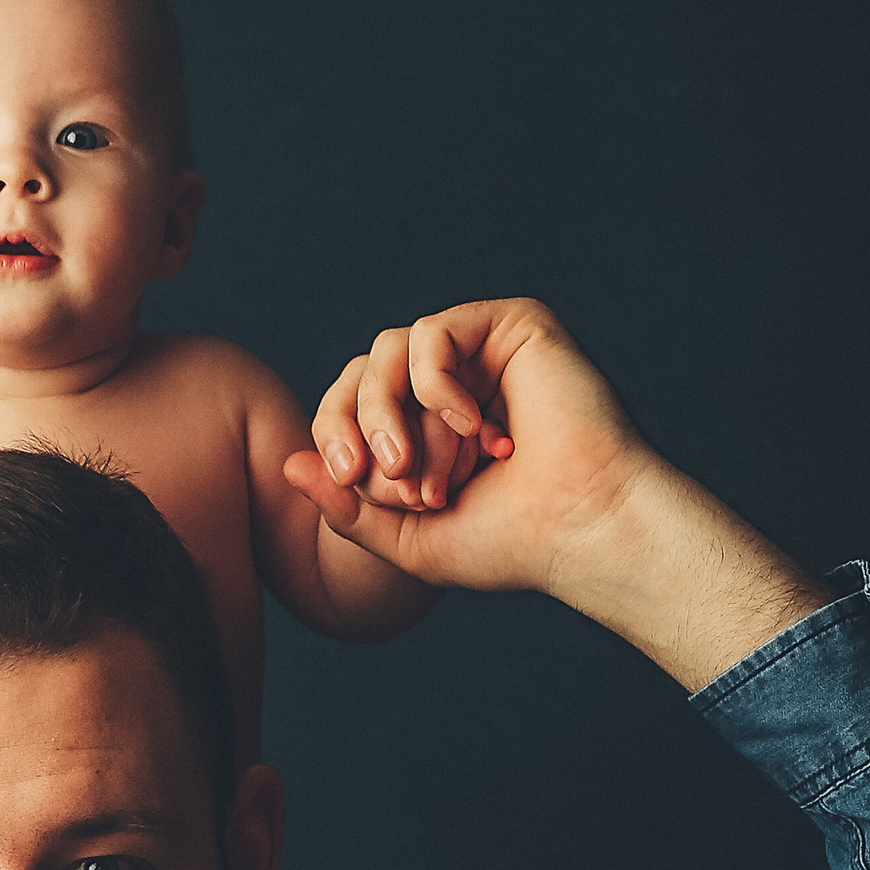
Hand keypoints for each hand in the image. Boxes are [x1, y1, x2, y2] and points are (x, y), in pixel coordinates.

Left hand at [281, 297, 651, 599]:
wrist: (583, 530)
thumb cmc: (510, 543)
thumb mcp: (407, 539)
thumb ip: (345, 508)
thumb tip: (286, 465)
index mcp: (426, 426)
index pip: (346, 407)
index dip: (337, 439)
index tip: (360, 485)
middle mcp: (452, 382)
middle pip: (361, 373)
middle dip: (364, 428)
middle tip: (397, 479)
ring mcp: (481, 352)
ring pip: (389, 350)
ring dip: (397, 414)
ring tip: (429, 469)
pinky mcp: (512, 326)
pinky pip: (433, 332)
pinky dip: (435, 383)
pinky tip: (474, 428)